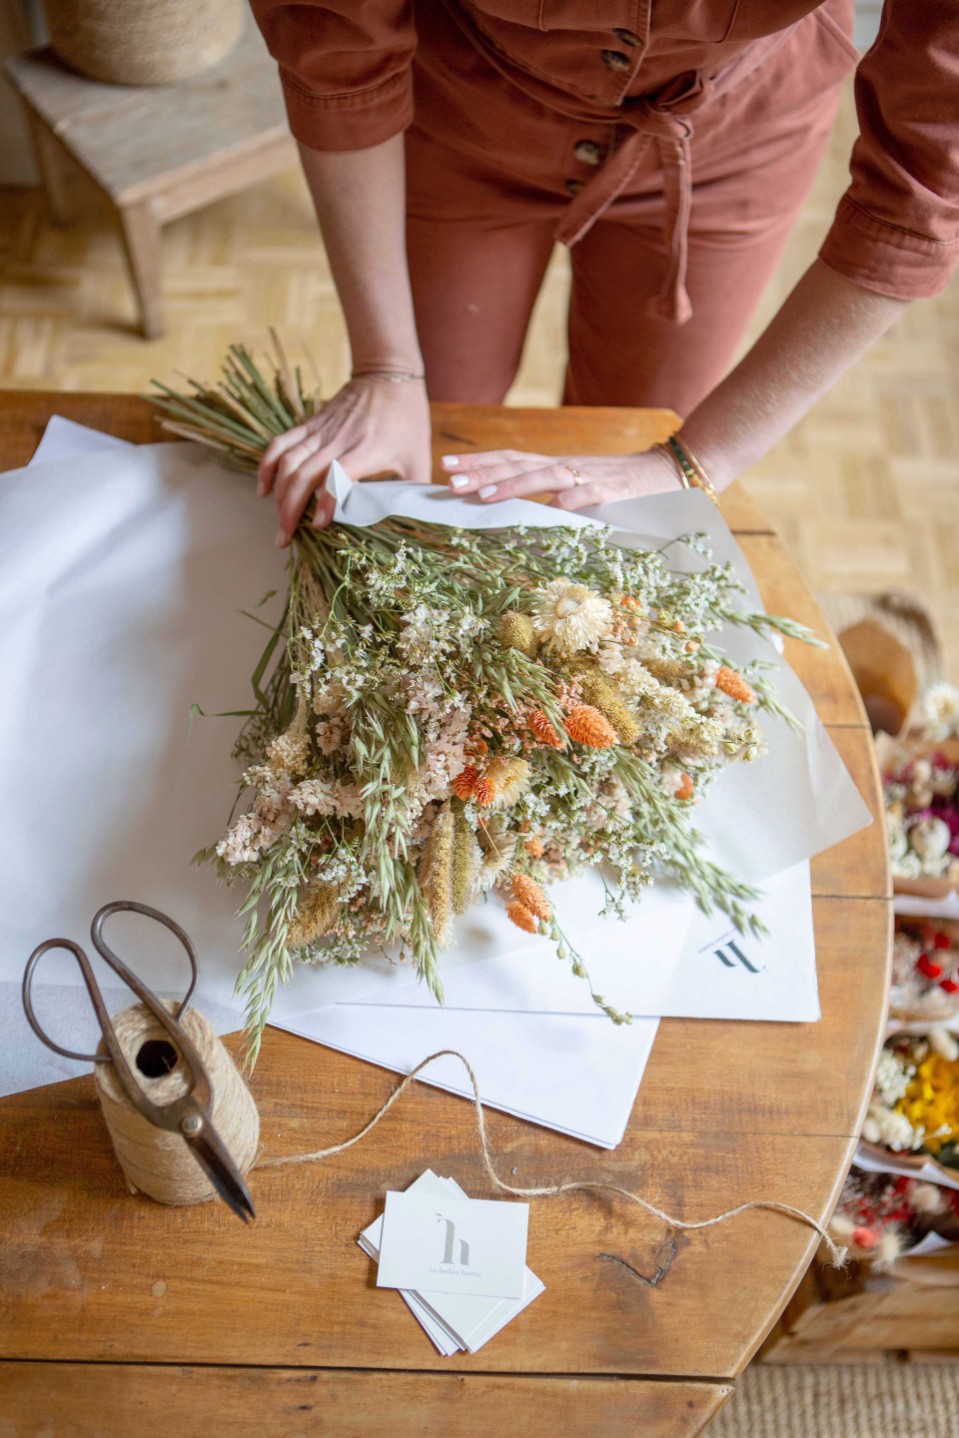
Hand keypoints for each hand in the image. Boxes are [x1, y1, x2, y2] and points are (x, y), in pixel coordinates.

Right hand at [258, 377, 431, 542]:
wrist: (388, 375)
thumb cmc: (407, 420)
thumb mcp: (419, 457)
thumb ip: (414, 492)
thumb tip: (413, 526)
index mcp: (368, 449)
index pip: (339, 475)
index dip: (327, 501)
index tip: (318, 526)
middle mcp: (339, 439)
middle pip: (304, 475)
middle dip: (290, 510)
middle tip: (285, 538)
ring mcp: (321, 430)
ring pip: (289, 461)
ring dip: (279, 494)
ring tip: (278, 522)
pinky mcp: (310, 423)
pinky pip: (281, 443)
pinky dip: (268, 466)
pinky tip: (264, 489)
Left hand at [439, 446, 683, 510]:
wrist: (667, 472)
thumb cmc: (618, 487)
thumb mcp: (578, 489)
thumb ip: (550, 499)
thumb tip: (515, 516)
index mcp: (555, 466)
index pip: (510, 459)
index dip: (479, 462)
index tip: (446, 467)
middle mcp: (565, 467)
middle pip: (517, 464)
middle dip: (482, 472)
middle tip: (450, 479)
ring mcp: (588, 478)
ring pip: (544, 477)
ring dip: (513, 486)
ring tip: (483, 496)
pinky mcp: (612, 493)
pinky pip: (588, 497)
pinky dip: (569, 503)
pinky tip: (550, 511)